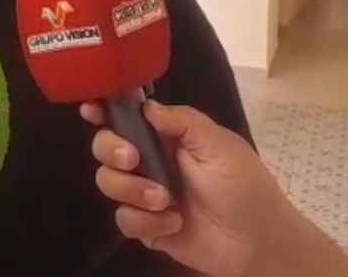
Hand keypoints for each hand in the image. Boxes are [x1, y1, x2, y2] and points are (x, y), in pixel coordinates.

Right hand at [82, 100, 292, 276]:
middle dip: (111, 150)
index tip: (91, 109)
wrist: (256, 242)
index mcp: (165, 136)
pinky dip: (146, 221)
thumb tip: (146, 105)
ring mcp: (143, 194)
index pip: (126, 117)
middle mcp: (148, 161)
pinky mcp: (145, 225)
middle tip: (133, 160)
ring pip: (108, 182)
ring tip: (166, 200)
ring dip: (133, 190)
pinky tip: (174, 223)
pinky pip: (123, 219)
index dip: (103, 110)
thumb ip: (182, 121)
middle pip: (104, 146)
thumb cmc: (243, 186)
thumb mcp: (219, 145)